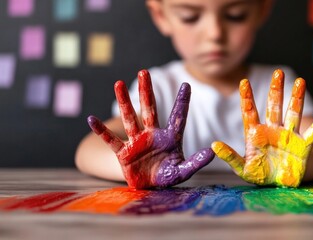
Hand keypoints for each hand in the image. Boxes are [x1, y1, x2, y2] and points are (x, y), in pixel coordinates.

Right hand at [87, 70, 213, 188]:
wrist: (148, 186)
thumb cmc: (167, 175)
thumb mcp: (183, 171)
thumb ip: (196, 162)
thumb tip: (211, 151)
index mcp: (170, 137)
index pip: (177, 117)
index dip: (182, 101)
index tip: (187, 85)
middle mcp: (152, 134)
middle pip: (150, 109)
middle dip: (147, 91)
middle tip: (144, 71)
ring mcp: (137, 141)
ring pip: (129, 118)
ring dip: (124, 101)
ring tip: (119, 83)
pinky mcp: (124, 153)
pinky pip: (111, 140)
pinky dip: (101, 131)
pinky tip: (91, 119)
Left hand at [211, 69, 312, 186]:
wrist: (279, 186)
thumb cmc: (260, 174)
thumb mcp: (242, 168)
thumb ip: (230, 157)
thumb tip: (214, 144)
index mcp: (256, 134)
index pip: (250, 112)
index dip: (247, 97)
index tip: (243, 81)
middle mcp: (273, 130)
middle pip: (273, 106)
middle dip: (275, 90)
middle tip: (278, 72)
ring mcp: (289, 136)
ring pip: (293, 113)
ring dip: (296, 98)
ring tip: (300, 81)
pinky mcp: (303, 145)